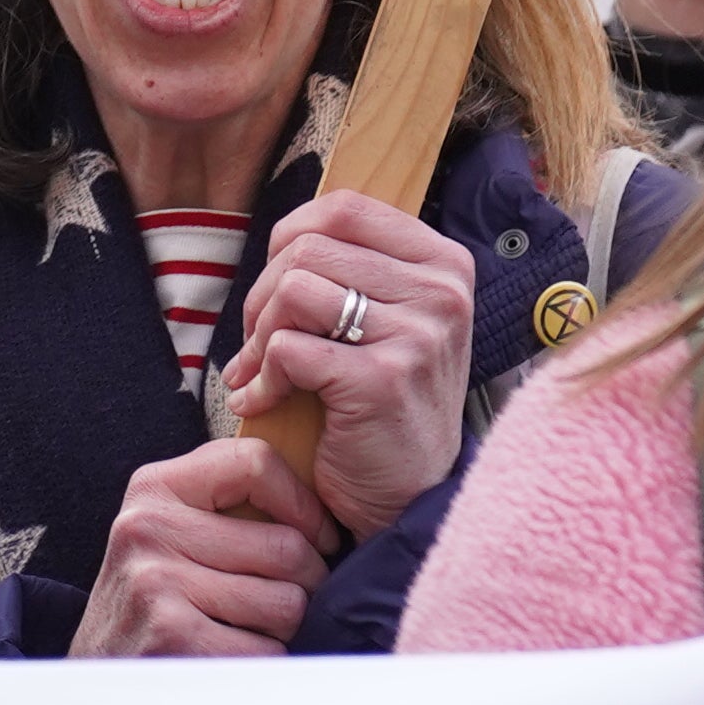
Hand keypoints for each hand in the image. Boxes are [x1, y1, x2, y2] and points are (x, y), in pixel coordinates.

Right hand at [67, 437, 334, 654]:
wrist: (99, 674)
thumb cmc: (155, 598)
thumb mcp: (171, 531)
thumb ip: (225, 502)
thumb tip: (318, 495)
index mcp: (155, 487)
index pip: (254, 461)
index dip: (305, 504)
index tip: (318, 536)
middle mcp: (150, 527)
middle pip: (286, 546)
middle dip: (308, 582)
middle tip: (292, 596)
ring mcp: (157, 581)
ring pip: (286, 603)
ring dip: (287, 627)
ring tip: (255, 628)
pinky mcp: (172, 635)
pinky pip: (268, 650)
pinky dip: (267, 662)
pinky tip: (237, 656)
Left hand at [219, 190, 479, 538]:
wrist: (410, 495)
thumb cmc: (388, 403)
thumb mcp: (393, 321)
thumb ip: (356, 268)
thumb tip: (286, 233)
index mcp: (443, 264)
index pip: (344, 208)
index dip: (290, 236)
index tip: (277, 283)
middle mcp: (440, 293)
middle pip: (308, 249)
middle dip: (263, 295)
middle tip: (259, 340)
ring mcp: (417, 335)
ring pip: (293, 292)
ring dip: (259, 336)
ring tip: (261, 369)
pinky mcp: (382, 381)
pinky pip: (288, 349)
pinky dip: (261, 377)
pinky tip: (264, 401)